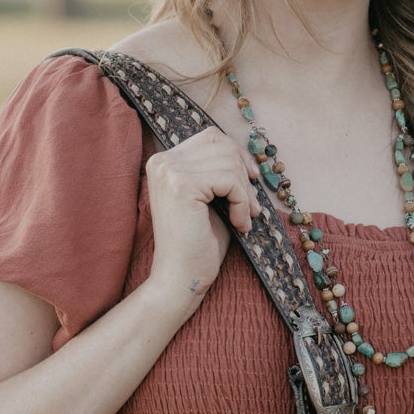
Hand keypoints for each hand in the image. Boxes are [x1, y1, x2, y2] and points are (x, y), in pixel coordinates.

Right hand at [144, 128, 260, 315]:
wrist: (181, 277)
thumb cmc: (198, 242)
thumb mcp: (209, 196)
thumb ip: (218, 170)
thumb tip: (247, 152)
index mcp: (163, 161)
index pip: (210, 137)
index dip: (236, 154)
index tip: (251, 180)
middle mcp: (161, 161)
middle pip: (221, 144)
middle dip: (243, 173)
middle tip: (252, 205)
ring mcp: (169, 172)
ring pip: (228, 162)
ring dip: (245, 193)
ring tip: (245, 218)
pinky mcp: (182, 186)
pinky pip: (229, 181)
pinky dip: (243, 203)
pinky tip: (240, 224)